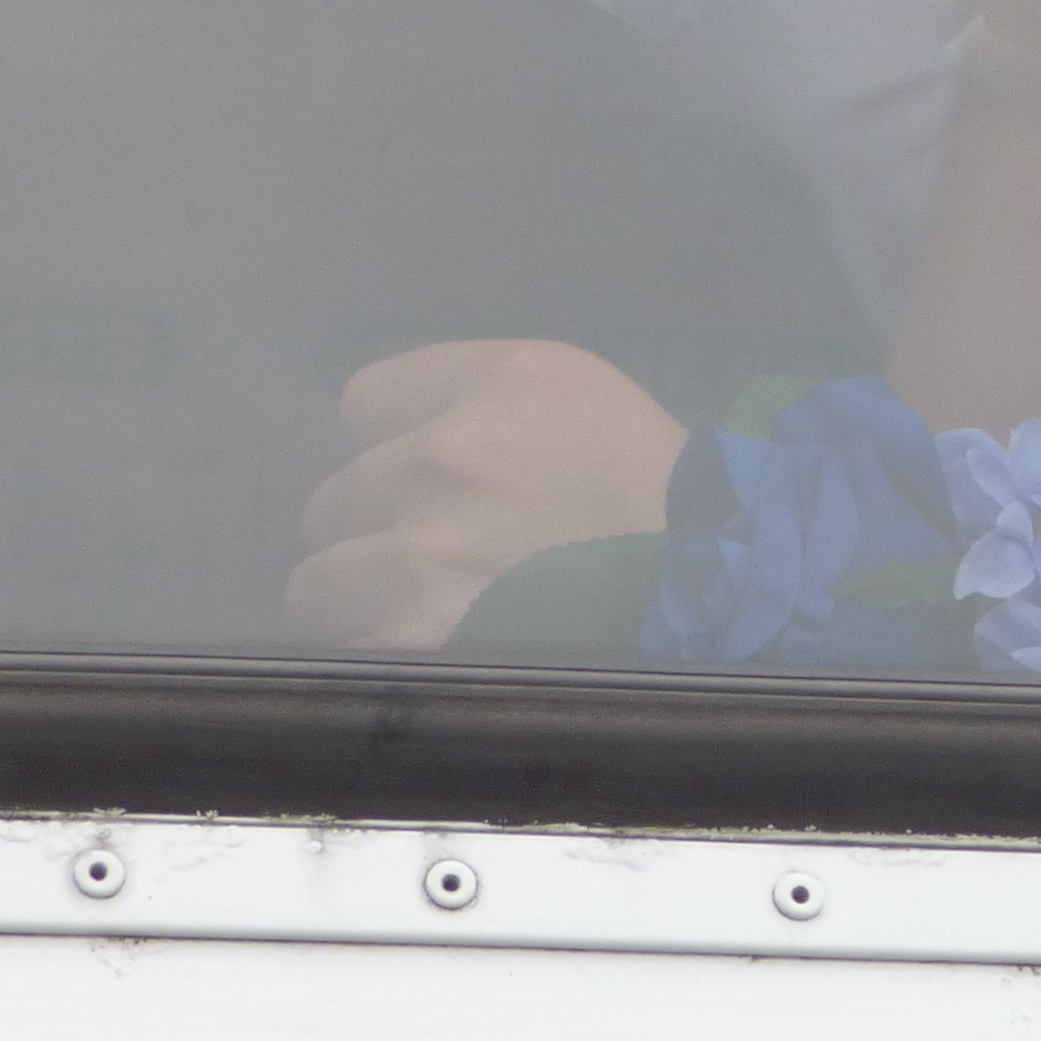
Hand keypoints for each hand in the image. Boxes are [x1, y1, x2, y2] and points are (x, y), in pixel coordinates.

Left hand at [288, 338, 688, 649]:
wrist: (721, 603)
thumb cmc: (662, 502)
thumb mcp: (586, 404)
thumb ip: (486, 406)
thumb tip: (398, 443)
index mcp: (501, 383)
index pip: (363, 402)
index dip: (393, 445)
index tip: (427, 480)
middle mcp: (450, 456)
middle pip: (334, 497)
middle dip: (380, 529)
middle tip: (445, 558)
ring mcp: (424, 555)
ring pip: (319, 581)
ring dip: (367, 601)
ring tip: (434, 616)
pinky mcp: (415, 640)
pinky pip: (349, 648)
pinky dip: (384, 657)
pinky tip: (438, 655)